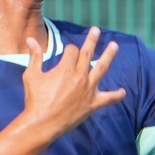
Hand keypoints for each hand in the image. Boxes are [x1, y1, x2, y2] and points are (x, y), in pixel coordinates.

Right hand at [19, 25, 126, 142]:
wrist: (42, 123)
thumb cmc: (35, 100)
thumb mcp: (32, 75)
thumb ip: (35, 56)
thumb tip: (30, 39)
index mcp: (66, 68)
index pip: (72, 50)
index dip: (69, 50)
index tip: (66, 53)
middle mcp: (80, 76)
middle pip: (88, 53)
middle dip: (92, 40)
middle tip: (96, 30)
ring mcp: (88, 90)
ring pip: (102, 68)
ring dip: (109, 55)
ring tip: (115, 46)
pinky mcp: (92, 104)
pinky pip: (108, 99)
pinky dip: (116, 95)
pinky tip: (123, 92)